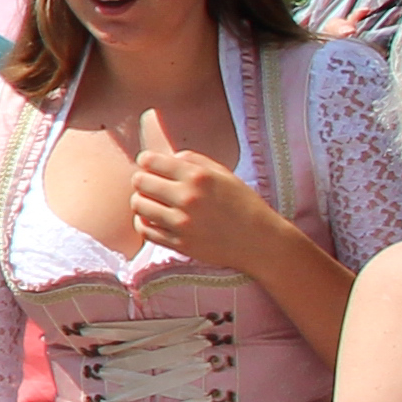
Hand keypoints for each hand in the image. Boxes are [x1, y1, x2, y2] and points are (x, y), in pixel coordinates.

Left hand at [126, 107, 272, 265]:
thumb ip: (194, 160)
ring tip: (152, 202)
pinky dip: (143, 222)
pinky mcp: (179, 244)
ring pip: (138, 205)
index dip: (146, 161)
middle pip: (139, 182)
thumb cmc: (244, 204)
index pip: (150, 161)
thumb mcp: (225, 174)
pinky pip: (144, 230)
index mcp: (199, 177)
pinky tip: (153, 219)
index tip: (149, 165)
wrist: (262, 242)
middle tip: (150, 184)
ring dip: (142, 201)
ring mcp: (182, 223)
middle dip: (142, 180)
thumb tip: (166, 157)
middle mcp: (188, 198)